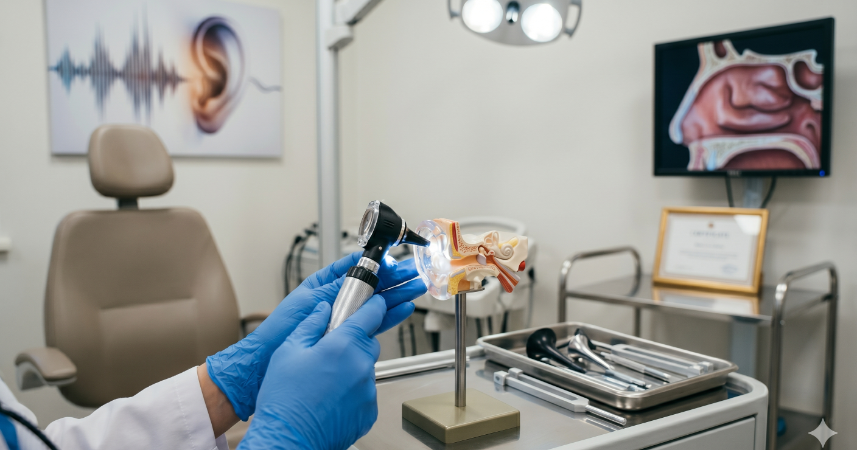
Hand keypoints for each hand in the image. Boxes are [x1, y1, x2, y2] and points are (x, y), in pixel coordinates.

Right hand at [206, 252, 424, 419]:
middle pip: (368, 343)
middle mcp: (361, 366)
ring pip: (366, 368)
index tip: (377, 299)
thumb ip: (310, 325)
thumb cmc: (283, 400)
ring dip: (352, 368)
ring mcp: (368, 390)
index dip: (375, 304)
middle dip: (354, 342)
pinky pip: (366, 392)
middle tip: (330, 352)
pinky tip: (331, 397)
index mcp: (343, 345)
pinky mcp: (369, 411)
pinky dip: (353, 391)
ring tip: (325, 381)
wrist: (287, 440)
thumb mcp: (288, 351)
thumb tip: (323, 309)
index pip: (371, 314)